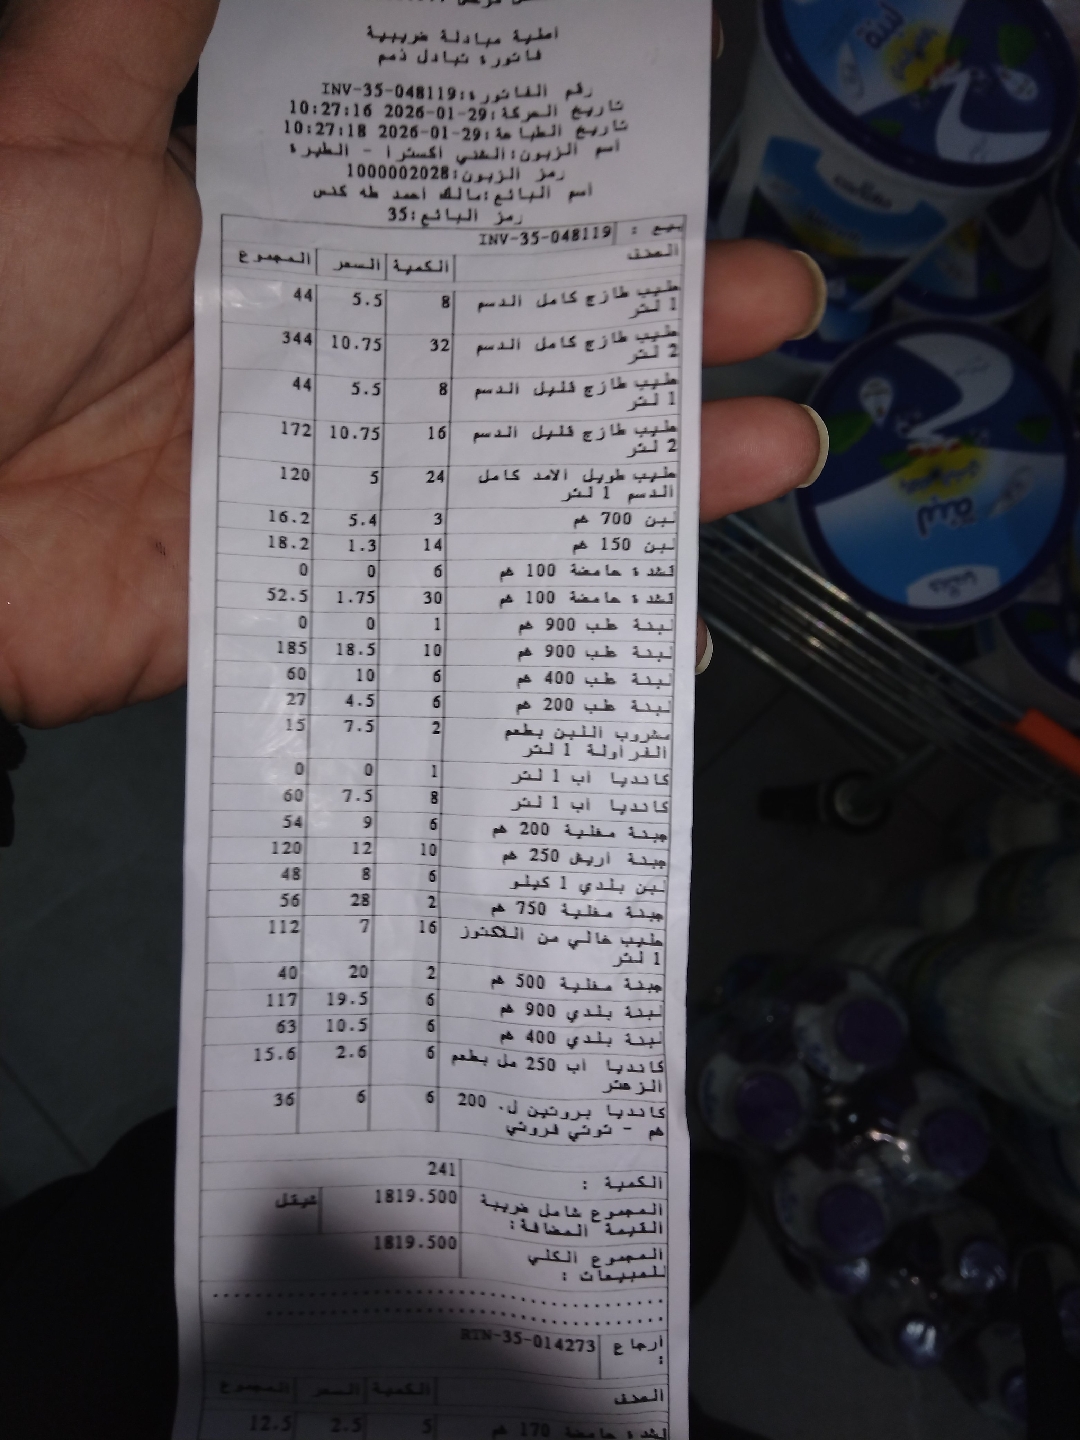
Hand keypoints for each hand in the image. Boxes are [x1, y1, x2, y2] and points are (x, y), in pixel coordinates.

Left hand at [0, 1, 825, 727]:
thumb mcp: (57, 121)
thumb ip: (157, 20)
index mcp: (284, 252)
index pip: (468, 223)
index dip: (576, 205)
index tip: (679, 178)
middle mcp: (326, 372)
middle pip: (521, 358)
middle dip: (655, 334)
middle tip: (772, 305)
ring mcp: (326, 498)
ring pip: (515, 488)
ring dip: (645, 473)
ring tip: (775, 449)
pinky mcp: (306, 609)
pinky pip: (448, 619)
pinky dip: (548, 627)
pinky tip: (653, 622)